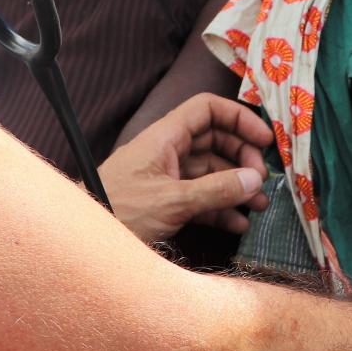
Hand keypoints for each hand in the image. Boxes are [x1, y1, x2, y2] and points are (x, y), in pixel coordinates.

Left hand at [97, 92, 272, 243]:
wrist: (87, 241)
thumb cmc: (120, 211)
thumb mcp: (172, 201)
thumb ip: (216, 190)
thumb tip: (255, 179)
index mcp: (165, 136)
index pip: (207, 109)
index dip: (238, 118)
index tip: (265, 139)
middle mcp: (168, 151)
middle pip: (215, 141)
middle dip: (242, 158)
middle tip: (263, 180)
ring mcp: (168, 177)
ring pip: (211, 172)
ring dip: (237, 187)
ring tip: (261, 207)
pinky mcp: (166, 202)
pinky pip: (201, 198)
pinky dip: (221, 209)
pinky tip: (238, 224)